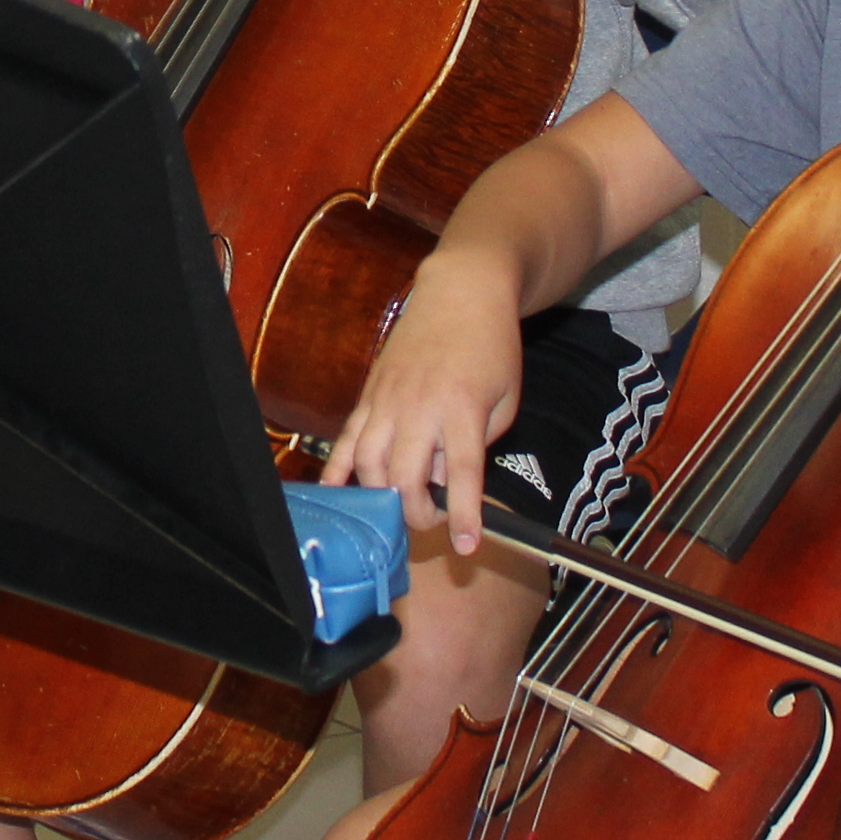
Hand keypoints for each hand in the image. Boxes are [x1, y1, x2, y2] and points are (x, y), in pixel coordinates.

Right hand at [324, 249, 526, 559]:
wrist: (461, 293)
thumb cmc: (492, 347)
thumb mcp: (505, 400)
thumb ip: (479, 444)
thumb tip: (445, 476)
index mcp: (463, 408)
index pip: (463, 473)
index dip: (464, 514)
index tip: (466, 546)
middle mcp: (420, 406)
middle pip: (405, 476)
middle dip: (417, 512)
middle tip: (432, 519)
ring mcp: (388, 400)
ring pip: (369, 463)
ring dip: (381, 495)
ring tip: (398, 506)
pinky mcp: (370, 394)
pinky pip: (346, 438)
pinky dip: (338, 469)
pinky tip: (334, 492)